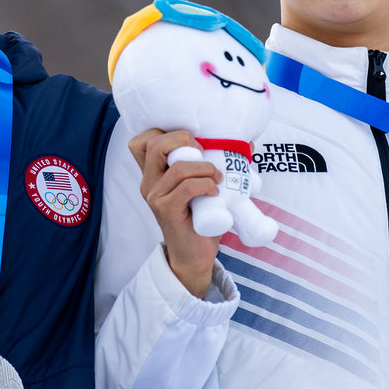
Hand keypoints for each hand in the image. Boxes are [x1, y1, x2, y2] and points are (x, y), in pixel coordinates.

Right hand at [131, 128, 222, 297]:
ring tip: (217, 178)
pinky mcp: (166, 210)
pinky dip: (205, 184)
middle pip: (155, 144)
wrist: (194, 255)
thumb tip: (246, 142)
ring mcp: (155, 196)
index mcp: (153, 173)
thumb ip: (213, 164)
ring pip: (177, 167)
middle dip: (184, 140)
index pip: (142, 142)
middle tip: (204, 153)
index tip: (193, 143)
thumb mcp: (202, 187)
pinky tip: (214, 192)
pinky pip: (186, 187)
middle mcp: (149, 182)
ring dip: (204, 167)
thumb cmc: (201, 218)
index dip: (165, 133)